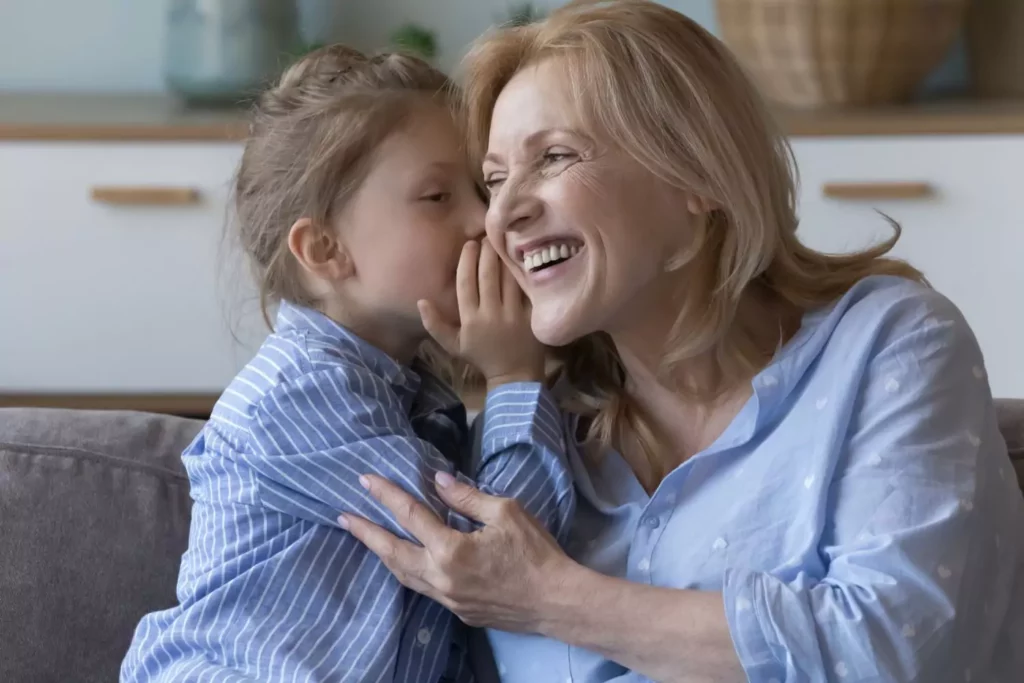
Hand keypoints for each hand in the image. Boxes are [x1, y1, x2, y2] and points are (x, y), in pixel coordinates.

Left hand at [340, 472, 577, 631]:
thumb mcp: (506, 512)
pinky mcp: (458, 611)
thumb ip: (466, 497)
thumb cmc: (535, 553)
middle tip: (344, 517)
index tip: (365, 480)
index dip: (386, 495)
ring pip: (403, 576)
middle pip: (392, 553)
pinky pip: (423, 589)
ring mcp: (447, 599)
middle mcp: (440, 578)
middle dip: (366, 533)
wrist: (556, 601)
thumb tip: (438, 481)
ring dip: (382, 555)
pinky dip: (407, 572)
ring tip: (367, 539)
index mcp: (451, 550)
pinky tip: (406, 562)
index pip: (409, 516)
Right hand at [419, 240, 544, 388]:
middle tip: (487, 236)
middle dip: (486, 253)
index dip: (466, 261)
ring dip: (504, 257)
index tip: (469, 245)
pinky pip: (526, 289)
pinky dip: (523, 272)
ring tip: (503, 241)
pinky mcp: (531, 315)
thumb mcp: (453, 345)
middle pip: (487, 276)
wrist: (514, 374)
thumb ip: (435, 324)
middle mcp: (491, 313)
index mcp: (470, 319)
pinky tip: (521, 258)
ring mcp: (513, 314)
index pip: (466, 284)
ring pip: (508, 278)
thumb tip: (421, 301)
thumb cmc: (482, 356)